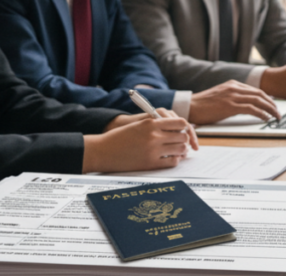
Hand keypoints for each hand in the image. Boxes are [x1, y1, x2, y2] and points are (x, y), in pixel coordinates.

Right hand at [84, 108, 198, 172]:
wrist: (101, 151)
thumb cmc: (119, 137)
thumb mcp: (139, 125)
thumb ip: (157, 125)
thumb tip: (178, 129)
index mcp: (151, 123)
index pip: (180, 122)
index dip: (183, 127)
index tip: (181, 131)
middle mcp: (154, 136)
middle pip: (183, 136)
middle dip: (184, 139)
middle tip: (180, 142)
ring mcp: (153, 150)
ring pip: (181, 149)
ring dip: (181, 150)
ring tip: (177, 151)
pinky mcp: (150, 163)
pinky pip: (173, 161)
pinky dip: (175, 160)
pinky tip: (170, 158)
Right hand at [189, 81, 280, 123]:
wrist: (190, 106)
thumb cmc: (203, 105)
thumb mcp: (221, 96)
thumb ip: (233, 97)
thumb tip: (247, 105)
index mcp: (232, 84)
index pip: (255, 90)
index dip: (267, 98)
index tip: (273, 105)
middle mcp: (234, 87)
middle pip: (260, 94)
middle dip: (271, 103)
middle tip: (278, 112)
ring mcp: (232, 96)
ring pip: (258, 100)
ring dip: (270, 109)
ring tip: (275, 116)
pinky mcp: (229, 106)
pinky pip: (251, 108)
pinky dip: (261, 113)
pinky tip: (265, 118)